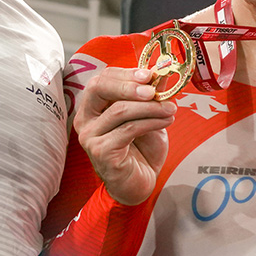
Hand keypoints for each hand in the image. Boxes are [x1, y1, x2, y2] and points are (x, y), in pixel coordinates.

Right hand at [72, 66, 173, 205]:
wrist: (139, 183)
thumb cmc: (140, 149)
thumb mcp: (148, 116)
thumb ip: (151, 96)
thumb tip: (161, 73)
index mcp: (93, 106)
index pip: (101, 79)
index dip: (125, 73)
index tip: (150, 74)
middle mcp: (85, 119)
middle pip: (99, 88)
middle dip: (129, 85)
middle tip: (154, 89)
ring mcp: (90, 136)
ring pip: (119, 110)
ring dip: (150, 107)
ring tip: (170, 109)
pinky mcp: (101, 151)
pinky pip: (128, 129)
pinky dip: (151, 122)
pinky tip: (166, 121)